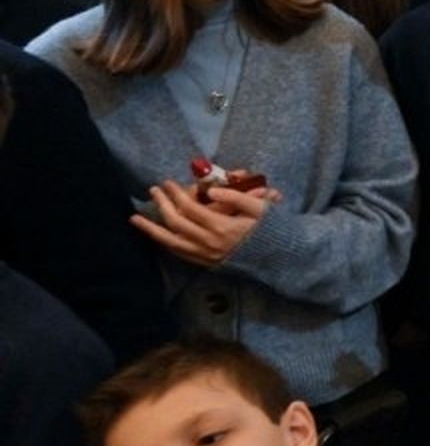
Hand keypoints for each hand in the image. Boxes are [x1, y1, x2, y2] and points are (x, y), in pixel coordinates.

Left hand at [131, 180, 271, 266]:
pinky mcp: (205, 263)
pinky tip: (156, 235)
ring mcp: (205, 255)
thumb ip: (236, 197)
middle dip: (162, 204)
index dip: (176, 194)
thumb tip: (210, 190)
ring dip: (151, 229)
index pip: (191, 208)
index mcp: (222, 227)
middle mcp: (209, 243)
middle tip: (154, 190)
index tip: (168, 182)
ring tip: (134, 219)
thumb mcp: (260, 208)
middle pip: (176, 222)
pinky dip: (165, 243)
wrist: (278, 259)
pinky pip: (179, 253)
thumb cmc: (271, 230)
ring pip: (171, 242)